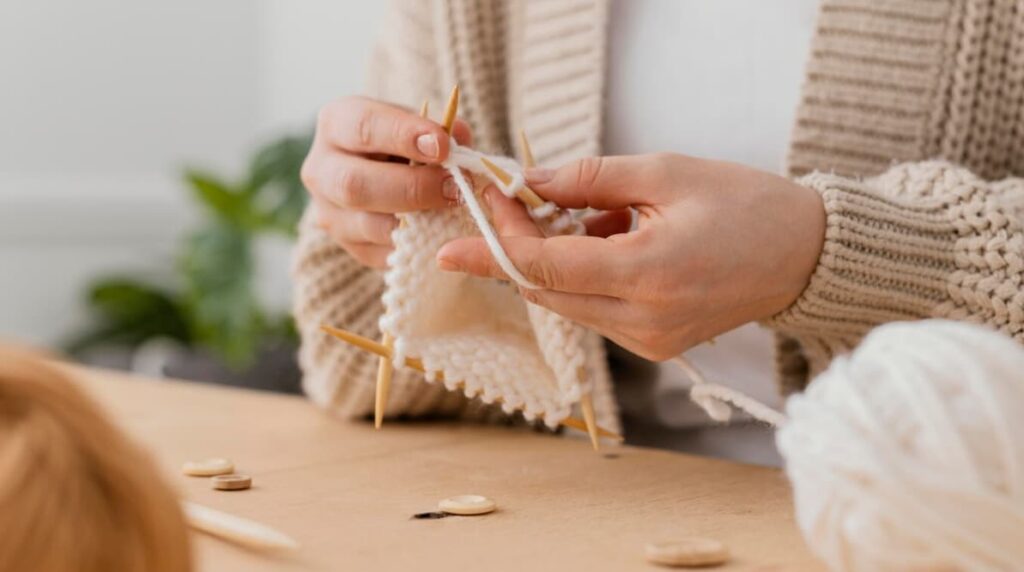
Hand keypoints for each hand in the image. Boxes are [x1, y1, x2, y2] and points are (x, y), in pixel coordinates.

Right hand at [301, 96, 472, 267]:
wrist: (390, 172)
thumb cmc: (408, 141)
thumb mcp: (420, 123)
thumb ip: (440, 130)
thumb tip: (457, 144)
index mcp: (336, 123)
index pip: (363, 127)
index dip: (404, 136)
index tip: (442, 146)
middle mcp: (321, 169)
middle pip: (355, 184)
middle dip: (411, 187)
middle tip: (453, 187)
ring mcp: (329, 212)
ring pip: (367, 225)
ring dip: (417, 221)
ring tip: (452, 211)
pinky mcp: (348, 245)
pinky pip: (382, 253)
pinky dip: (415, 245)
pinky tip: (440, 232)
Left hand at [436, 153, 825, 360]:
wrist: (804, 256)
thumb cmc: (745, 205)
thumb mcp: (666, 173)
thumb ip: (590, 179)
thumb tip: (530, 182)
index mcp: (647, 274)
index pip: (544, 267)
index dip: (499, 238)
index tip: (477, 206)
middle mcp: (643, 321)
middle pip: (544, 292)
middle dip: (515, 247)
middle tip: (507, 202)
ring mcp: (648, 341)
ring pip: (565, 303)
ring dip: (552, 260)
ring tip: (588, 212)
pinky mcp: (653, 345)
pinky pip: (593, 311)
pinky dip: (582, 276)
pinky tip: (610, 238)